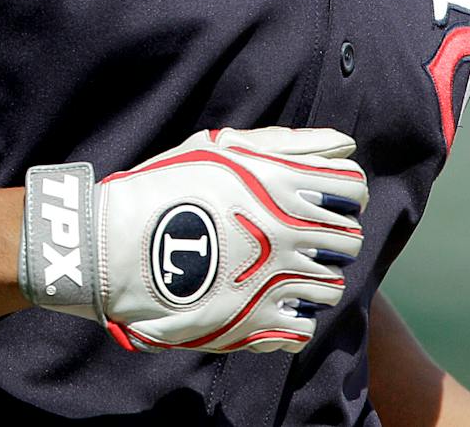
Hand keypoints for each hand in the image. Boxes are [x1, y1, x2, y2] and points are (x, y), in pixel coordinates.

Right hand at [20, 126, 368, 352]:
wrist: (117, 246)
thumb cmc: (166, 185)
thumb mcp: (222, 147)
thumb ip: (288, 144)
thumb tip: (342, 146)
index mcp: (282, 185)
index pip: (352, 189)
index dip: (343, 191)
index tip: (323, 196)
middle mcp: (288, 234)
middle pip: (348, 240)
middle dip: (331, 236)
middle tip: (298, 235)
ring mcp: (275, 281)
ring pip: (331, 286)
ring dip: (312, 276)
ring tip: (278, 268)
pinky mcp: (258, 323)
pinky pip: (304, 326)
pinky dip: (292, 315)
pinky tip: (265, 299)